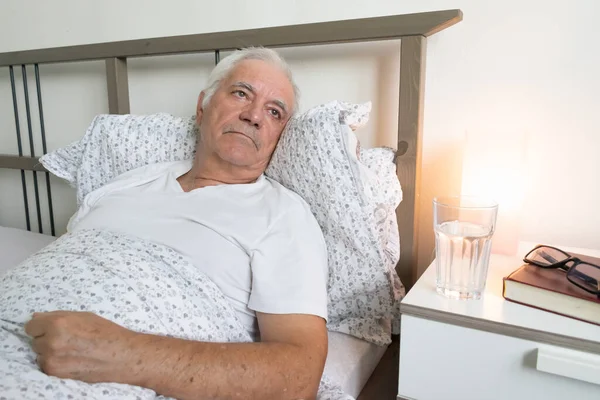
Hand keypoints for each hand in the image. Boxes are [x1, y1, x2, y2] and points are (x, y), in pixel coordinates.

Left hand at [25, 311, 139, 383]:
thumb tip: (37, 318)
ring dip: (50, 351)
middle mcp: (51, 342)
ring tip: (71, 349)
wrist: (121, 355)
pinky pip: (46, 364)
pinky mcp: (55, 372)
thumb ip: (58, 316)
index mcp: (58, 323)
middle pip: (35, 340)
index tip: (50, 328)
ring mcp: (51, 359)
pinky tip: (71, 358)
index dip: (42, 326)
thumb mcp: (83, 316)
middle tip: (67, 338)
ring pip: (40, 353)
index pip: (31, 326)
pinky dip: (55, 362)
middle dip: (47, 338)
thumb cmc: (106, 332)